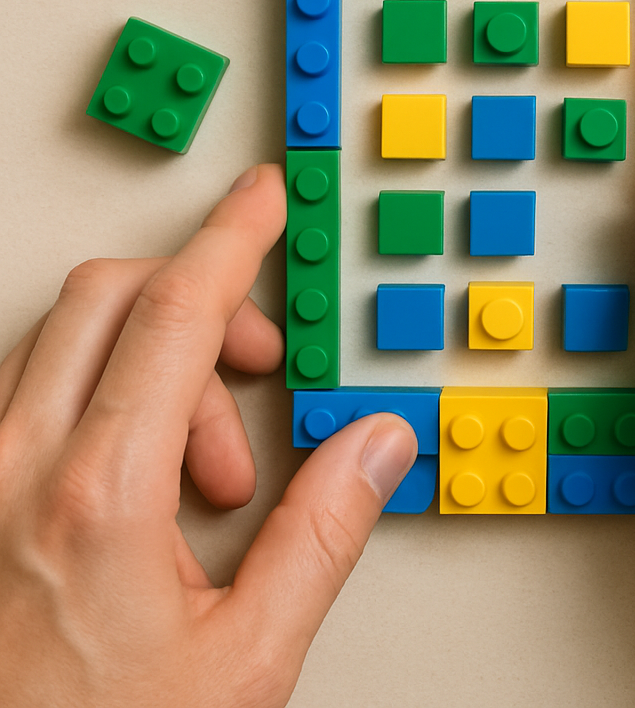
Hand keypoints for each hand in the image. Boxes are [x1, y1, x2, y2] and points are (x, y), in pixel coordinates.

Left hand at [0, 164, 416, 707]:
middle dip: (204, 299)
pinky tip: (139, 470)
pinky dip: (100, 392)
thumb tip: (374, 445)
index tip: (262, 198)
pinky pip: (31, 390)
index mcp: (96, 498)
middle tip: (262, 356)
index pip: (176, 313)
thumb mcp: (246, 660)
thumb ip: (322, 534)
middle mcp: (14, 469)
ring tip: (206, 468)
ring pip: (66, 339)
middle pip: (113, 297)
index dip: (232, 239)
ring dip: (156, 362)